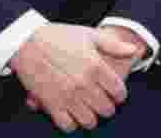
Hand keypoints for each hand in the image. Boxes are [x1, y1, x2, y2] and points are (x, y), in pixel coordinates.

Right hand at [27, 26, 144, 112]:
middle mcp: (83, 84)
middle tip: (104, 103)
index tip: (117, 94)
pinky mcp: (51, 104)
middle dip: (108, 107)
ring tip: (90, 110)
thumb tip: (133, 50)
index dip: (120, 95)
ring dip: (92, 118)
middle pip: (106, 109)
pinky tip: (73, 114)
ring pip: (89, 121)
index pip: (118, 91)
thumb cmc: (59, 37)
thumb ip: (113, 44)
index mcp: (95, 66)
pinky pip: (68, 125)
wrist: (27, 42)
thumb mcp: (88, 35)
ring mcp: (67, 96)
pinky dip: (72, 123)